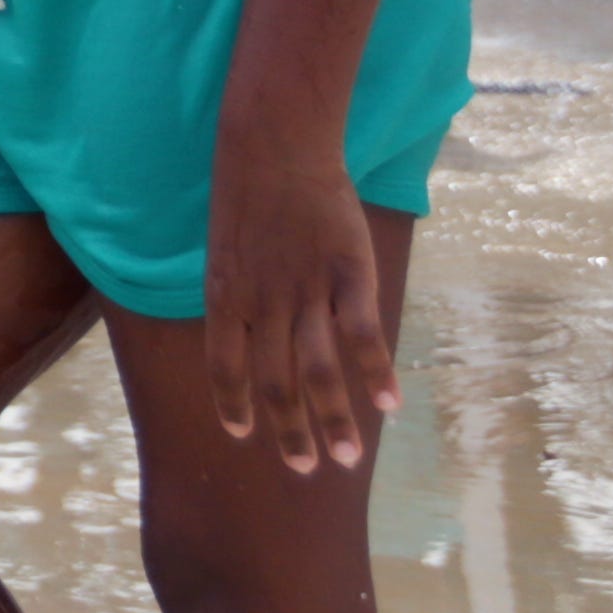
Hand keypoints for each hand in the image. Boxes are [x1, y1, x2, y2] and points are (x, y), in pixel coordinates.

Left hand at [200, 133, 395, 474]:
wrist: (276, 142)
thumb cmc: (248, 192)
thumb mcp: (224, 247)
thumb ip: (237, 294)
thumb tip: (247, 333)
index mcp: (224, 296)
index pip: (224, 367)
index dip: (234, 405)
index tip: (244, 436)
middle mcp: (263, 302)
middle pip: (275, 382)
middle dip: (290, 432)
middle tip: (306, 470)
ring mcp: (307, 290)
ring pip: (319, 371)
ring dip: (334, 420)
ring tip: (348, 458)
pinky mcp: (348, 273)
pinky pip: (362, 336)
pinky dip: (375, 373)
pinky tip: (388, 404)